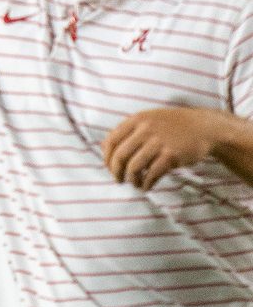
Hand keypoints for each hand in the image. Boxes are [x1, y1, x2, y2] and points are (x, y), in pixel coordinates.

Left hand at [102, 107, 225, 189]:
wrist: (204, 127)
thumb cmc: (171, 125)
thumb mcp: (147, 120)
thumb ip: (126, 131)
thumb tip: (102, 148)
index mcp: (136, 120)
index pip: (111, 141)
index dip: (107, 157)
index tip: (109, 167)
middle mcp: (145, 129)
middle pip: (120, 155)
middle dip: (116, 171)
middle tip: (118, 180)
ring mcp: (158, 142)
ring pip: (134, 167)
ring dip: (131, 179)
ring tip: (134, 184)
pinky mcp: (171, 156)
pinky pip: (152, 174)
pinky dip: (146, 183)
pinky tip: (146, 186)